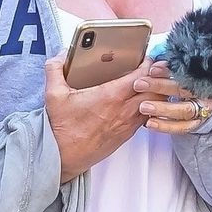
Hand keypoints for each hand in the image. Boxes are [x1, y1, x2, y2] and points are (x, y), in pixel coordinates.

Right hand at [44, 54, 147, 182]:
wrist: (64, 157)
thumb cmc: (62, 128)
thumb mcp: (54, 95)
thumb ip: (55, 69)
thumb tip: (62, 54)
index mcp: (111, 96)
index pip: (143, 76)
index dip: (149, 64)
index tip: (145, 58)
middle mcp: (125, 110)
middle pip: (155, 90)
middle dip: (157, 77)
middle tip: (152, 69)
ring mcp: (129, 124)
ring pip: (155, 105)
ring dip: (155, 93)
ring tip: (149, 84)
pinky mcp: (128, 134)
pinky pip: (147, 117)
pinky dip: (149, 107)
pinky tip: (141, 101)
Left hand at [135, 61, 211, 133]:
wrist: (204, 104)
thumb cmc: (187, 85)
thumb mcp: (180, 75)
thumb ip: (167, 70)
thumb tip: (151, 63)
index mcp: (201, 78)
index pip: (184, 72)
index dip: (167, 71)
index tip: (152, 69)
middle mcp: (203, 94)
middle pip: (182, 90)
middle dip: (160, 86)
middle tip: (139, 85)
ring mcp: (201, 111)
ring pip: (184, 110)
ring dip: (162, 108)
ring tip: (143, 107)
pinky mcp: (195, 125)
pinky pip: (181, 127)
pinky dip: (165, 126)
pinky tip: (150, 122)